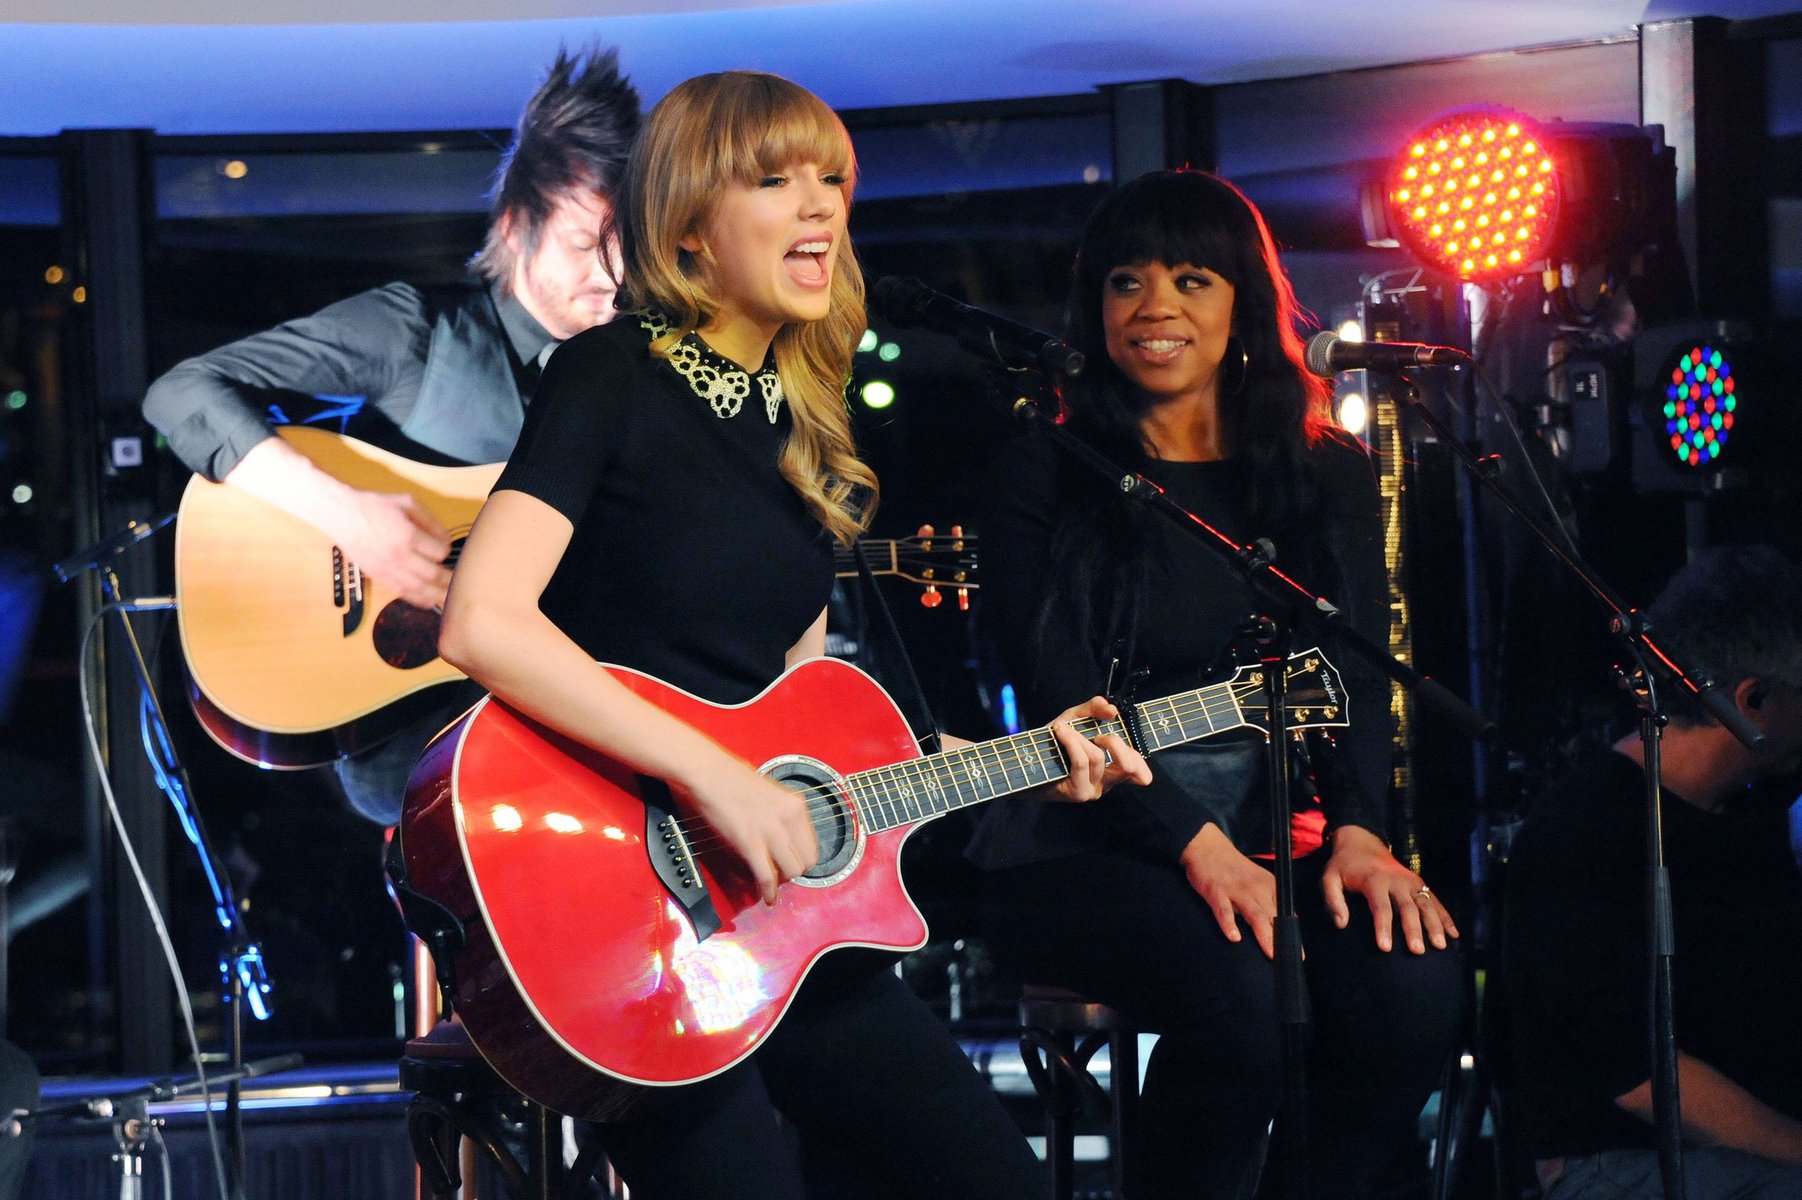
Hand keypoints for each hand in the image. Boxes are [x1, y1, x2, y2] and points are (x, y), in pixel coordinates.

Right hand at [331, 491, 453, 609]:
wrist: (343, 515)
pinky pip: (402, 592)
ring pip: (418, 588)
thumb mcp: (407, 503)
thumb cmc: (376, 506)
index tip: (446, 549)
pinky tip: (429, 601)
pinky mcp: (378, 576)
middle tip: (460, 580)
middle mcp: (398, 556)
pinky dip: (418, 599)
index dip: (446, 551)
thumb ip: (430, 521)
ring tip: (451, 597)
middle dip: (448, 579)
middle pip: (432, 575)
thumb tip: (446, 539)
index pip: (439, 552)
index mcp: (407, 536)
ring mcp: (387, 569)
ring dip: (437, 594)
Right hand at [684, 760, 819, 905]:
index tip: (791, 862)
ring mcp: (771, 832)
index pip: (813, 846)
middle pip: (806, 862)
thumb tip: (786, 839)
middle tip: (780, 872)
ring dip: (782, 880)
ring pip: (791, 872)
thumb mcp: (772, 794)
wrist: (709, 773)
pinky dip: (768, 891)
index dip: (802, 859)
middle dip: (794, 871)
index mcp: (796, 806)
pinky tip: (767, 897)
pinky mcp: (750, 843)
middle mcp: (789, 819)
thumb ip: (783, 816)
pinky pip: (767, 877)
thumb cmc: (734, 780)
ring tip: (771, 882)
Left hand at [1044, 697, 1151, 801]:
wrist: (1025, 760)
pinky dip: (1071, 742)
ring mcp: (1092, 790)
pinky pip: (1082, 762)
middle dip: (1114, 742)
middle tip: (1097, 735)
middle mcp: (1106, 783)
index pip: (1139, 773)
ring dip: (1078, 737)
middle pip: (1128, 766)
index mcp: (1112, 769)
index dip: (1140, 761)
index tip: (1122, 741)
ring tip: (1063, 729)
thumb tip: (1112, 709)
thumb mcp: (1075, 719)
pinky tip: (1060, 731)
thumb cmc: (1053, 741)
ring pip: (1098, 757)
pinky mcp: (1077, 792)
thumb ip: (1094, 709)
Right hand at [1180, 823, 1279, 957]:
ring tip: (1270, 954)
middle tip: (1287, 960)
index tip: (1297, 955)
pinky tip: (1233, 937)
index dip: (1291, 936)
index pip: (1285, 915)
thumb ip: (1272, 902)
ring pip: (1254, 916)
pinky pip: (1224, 910)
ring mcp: (1236, 891)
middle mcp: (1256, 889)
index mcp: (1270, 887)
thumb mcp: (1259, 881)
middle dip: (1281, 940)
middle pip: (1273, 918)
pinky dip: (1229, 923)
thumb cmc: (1235, 870)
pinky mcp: (1216, 892)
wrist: (1208, 849)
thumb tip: (1287, 926)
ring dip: (1264, 935)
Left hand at [1320, 824, 1458, 952]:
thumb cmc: (1344, 866)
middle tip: (1418, 951)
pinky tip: (1454, 934)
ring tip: (1441, 946)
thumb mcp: (1329, 878)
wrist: (1361, 841)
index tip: (1385, 948)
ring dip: (1435, 924)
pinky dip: (1446, 916)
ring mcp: (1410, 881)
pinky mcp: (1419, 882)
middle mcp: (1396, 880)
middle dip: (1414, 929)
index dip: (1383, 927)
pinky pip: (1435, 900)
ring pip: (1426, 903)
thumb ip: (1333, 901)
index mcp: (1374, 880)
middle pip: (1407, 907)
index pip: (1380, 907)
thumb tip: (1341, 925)